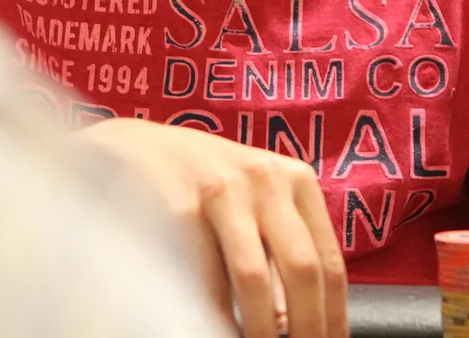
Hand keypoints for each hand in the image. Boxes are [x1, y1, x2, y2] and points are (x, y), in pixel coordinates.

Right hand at [79, 118, 347, 337]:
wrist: (136, 147)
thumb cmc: (202, 182)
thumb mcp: (255, 199)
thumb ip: (281, 246)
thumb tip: (295, 321)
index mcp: (295, 179)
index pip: (329, 262)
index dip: (332, 317)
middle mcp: (266, 179)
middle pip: (302, 270)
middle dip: (306, 327)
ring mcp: (223, 189)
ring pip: (254, 277)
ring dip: (260, 328)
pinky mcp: (181, 205)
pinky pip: (204, 275)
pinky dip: (215, 312)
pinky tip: (218, 328)